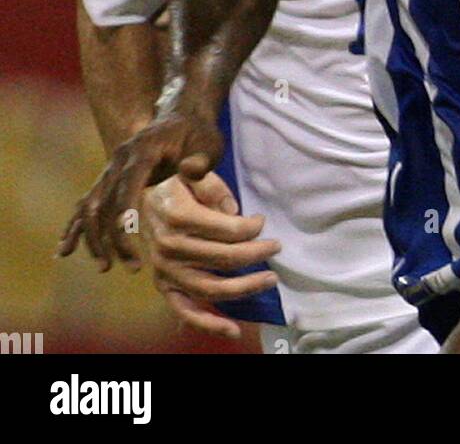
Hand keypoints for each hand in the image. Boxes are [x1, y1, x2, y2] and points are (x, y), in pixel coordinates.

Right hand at [58, 109, 223, 269]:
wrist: (183, 118)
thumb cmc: (198, 134)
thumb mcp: (208, 143)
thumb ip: (201, 159)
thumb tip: (190, 170)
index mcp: (143, 149)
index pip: (128, 181)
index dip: (124, 208)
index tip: (125, 235)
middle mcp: (119, 158)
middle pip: (105, 199)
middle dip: (112, 235)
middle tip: (132, 266)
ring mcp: (110, 169)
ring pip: (90, 205)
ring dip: (93, 237)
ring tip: (105, 267)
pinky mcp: (108, 179)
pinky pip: (86, 204)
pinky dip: (76, 227)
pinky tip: (64, 251)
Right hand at [140, 172, 281, 339]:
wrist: (137, 199)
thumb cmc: (172, 183)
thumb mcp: (193, 173)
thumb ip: (213, 189)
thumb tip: (235, 213)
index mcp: (179, 217)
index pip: (228, 230)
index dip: (252, 228)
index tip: (262, 221)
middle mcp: (170, 248)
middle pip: (225, 259)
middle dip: (257, 254)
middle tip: (276, 247)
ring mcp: (166, 271)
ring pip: (212, 288)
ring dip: (245, 288)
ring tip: (270, 279)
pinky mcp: (163, 286)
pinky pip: (185, 311)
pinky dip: (209, 324)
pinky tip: (232, 330)